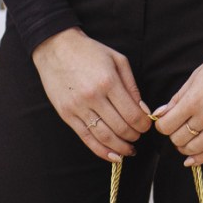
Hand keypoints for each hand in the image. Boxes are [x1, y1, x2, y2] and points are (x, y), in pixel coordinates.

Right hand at [31, 28, 153, 161]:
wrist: (55, 47)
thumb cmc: (90, 51)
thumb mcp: (117, 59)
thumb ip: (132, 85)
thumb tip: (144, 110)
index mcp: (108, 81)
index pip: (132, 114)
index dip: (144, 124)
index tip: (147, 125)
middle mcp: (93, 97)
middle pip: (120, 128)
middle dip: (134, 135)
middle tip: (139, 135)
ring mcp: (78, 108)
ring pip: (104, 137)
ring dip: (121, 147)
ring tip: (129, 149)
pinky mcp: (67, 115)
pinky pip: (86, 139)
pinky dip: (102, 151)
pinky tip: (113, 155)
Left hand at [153, 36, 202, 166]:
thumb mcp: (196, 76)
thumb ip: (177, 98)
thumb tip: (161, 113)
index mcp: (194, 100)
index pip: (166, 125)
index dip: (161, 125)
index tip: (164, 120)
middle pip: (178, 139)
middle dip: (173, 135)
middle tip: (176, 127)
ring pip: (194, 149)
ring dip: (184, 148)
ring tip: (184, 140)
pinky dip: (200, 159)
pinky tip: (191, 160)